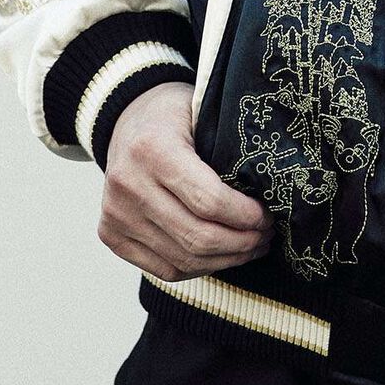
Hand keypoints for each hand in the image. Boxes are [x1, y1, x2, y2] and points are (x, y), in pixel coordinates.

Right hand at [99, 81, 273, 281]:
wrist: (126, 120)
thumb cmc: (176, 117)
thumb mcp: (203, 114)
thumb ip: (227, 153)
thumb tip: (273, 195)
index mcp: (152, 149)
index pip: (210, 201)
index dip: (247, 216)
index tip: (269, 215)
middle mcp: (127, 185)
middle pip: (197, 237)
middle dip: (242, 243)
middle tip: (266, 235)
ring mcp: (115, 214)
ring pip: (183, 260)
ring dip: (226, 260)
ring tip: (251, 247)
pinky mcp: (111, 236)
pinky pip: (165, 270)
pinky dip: (200, 268)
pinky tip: (221, 256)